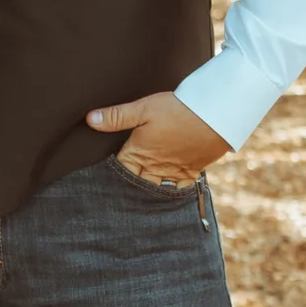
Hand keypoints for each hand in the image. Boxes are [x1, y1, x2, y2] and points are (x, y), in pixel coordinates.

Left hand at [86, 89, 229, 184]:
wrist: (216, 115)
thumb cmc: (178, 110)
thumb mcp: (144, 108)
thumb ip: (116, 116)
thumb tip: (90, 120)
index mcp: (140, 153)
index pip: (120, 169)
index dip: (112, 173)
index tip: (103, 178)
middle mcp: (155, 167)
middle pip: (137, 183)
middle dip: (129, 186)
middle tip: (120, 194)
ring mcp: (174, 171)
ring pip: (156, 189)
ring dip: (148, 191)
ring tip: (140, 197)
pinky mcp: (192, 171)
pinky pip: (179, 189)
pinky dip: (172, 192)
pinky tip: (168, 193)